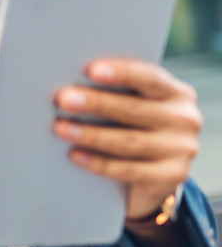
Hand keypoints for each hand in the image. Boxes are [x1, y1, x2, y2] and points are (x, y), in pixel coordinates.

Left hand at [52, 59, 200, 223]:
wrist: (154, 173)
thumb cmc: (132, 126)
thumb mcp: (133, 105)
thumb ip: (116, 92)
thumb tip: (71, 85)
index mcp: (176, 92)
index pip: (149, 77)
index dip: (120, 73)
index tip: (90, 70)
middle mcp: (185, 119)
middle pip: (134, 109)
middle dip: (95, 103)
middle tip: (63, 99)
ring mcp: (182, 149)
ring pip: (129, 141)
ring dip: (90, 134)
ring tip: (60, 128)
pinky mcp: (172, 176)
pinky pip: (129, 170)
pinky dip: (98, 163)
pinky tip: (74, 155)